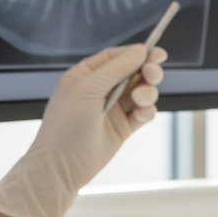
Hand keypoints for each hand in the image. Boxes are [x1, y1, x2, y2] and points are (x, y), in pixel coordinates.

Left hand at [0, 44, 167, 216]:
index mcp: (85, 76)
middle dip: (147, 71)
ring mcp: (113, 109)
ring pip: (142, 91)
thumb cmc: (66, 125)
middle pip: (133, 72)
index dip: (135, 53)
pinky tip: (140, 115)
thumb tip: (139, 50)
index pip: (115, 57)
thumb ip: (116, 67)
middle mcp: (100, 90)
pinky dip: (147, 111)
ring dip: (147, 92)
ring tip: (141, 99)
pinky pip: (144, 112)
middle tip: (153, 74)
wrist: (62, 166)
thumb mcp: (88, 87)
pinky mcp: (124, 127)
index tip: (155, 53)